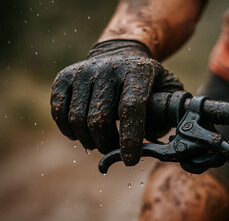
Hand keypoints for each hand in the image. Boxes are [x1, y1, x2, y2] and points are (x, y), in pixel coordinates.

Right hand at [50, 39, 182, 165]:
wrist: (118, 53)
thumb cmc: (145, 81)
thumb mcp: (167, 88)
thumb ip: (169, 114)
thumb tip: (159, 143)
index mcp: (137, 71)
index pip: (131, 107)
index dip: (130, 137)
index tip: (130, 160)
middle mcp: (107, 68)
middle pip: (100, 118)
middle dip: (106, 144)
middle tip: (112, 150)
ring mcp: (83, 71)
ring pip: (78, 119)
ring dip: (88, 140)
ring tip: (98, 142)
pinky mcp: (64, 77)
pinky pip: (59, 112)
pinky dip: (69, 130)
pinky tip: (81, 133)